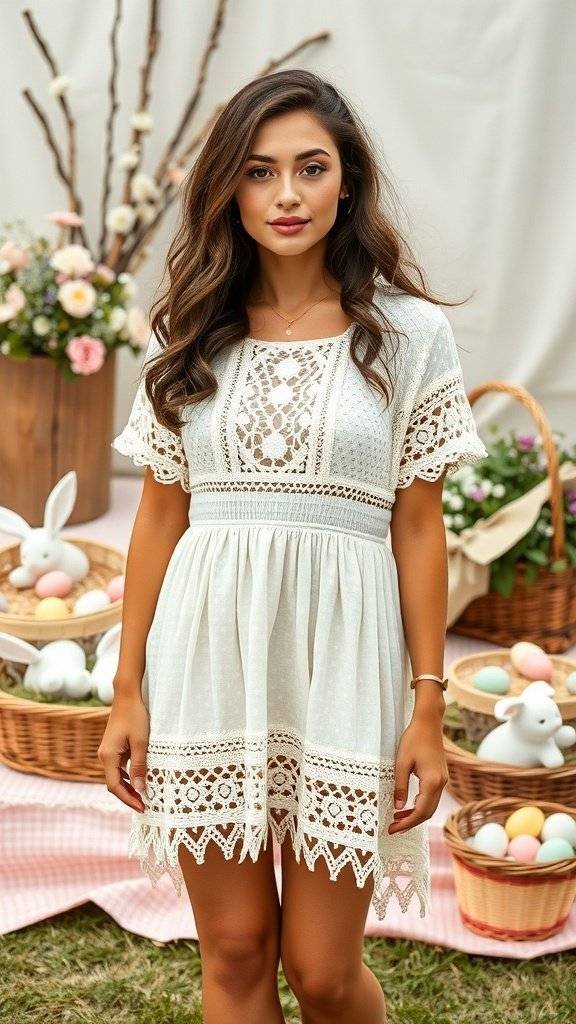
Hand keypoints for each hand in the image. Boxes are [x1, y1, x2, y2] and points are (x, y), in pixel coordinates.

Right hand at [97, 693, 149, 812]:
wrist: (127, 696)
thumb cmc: (135, 716)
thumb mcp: (141, 742)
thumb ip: (140, 766)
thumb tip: (140, 789)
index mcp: (108, 756)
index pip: (115, 786)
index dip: (128, 799)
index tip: (142, 807)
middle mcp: (104, 756)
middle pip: (114, 784)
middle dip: (128, 796)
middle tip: (144, 806)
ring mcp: (107, 752)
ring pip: (116, 776)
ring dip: (128, 787)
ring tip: (143, 796)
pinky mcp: (113, 747)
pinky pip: (118, 768)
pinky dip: (127, 777)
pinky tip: (139, 780)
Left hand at [388, 716, 447, 833]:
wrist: (428, 723)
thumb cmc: (414, 739)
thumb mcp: (401, 762)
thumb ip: (400, 786)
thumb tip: (399, 807)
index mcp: (432, 781)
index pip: (420, 811)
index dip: (407, 823)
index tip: (393, 829)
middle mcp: (441, 783)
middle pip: (427, 813)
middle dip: (411, 823)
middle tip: (393, 828)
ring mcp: (443, 780)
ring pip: (430, 806)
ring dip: (415, 815)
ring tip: (398, 819)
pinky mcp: (440, 776)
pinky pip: (432, 797)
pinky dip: (420, 805)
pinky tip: (408, 806)